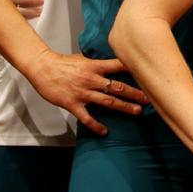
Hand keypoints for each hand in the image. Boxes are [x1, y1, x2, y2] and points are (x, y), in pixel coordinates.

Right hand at [26, 50, 148, 134]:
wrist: (43, 68)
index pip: (118, 65)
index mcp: (95, 66)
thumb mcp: (84, 59)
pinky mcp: (73, 104)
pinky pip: (87, 117)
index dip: (133, 68)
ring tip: (137, 111)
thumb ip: (98, 64)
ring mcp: (83, 92)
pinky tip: (105, 132)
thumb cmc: (63, 63)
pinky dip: (96, 125)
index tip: (148, 72)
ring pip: (107, 101)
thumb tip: (112, 65)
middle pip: (118, 86)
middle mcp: (92, 79)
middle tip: (149, 98)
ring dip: (123, 107)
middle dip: (135, 93)